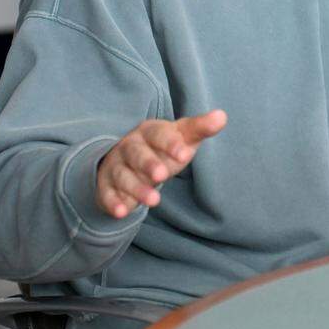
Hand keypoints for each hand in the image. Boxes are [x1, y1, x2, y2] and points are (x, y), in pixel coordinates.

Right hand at [96, 109, 227, 218]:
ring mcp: (116, 165)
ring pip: (123, 175)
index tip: (184, 155)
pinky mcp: (106, 185)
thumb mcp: (183, 137)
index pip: (159, 134)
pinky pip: (106, 193)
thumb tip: (222, 116)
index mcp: (149, 131)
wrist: (132, 160)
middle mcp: (129, 146)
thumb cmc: (164, 148)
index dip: (171, 144)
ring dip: (136, 188)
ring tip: (154, 201)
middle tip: (163, 176)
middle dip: (148, 164)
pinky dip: (113, 202)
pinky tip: (122, 212)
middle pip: (136, 153)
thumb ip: (200, 128)